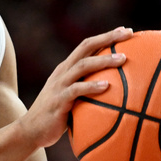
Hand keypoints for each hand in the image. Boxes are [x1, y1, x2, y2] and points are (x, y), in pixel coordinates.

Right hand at [18, 26, 132, 148]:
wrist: (31, 130)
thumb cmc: (56, 115)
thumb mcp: (72, 97)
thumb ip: (88, 90)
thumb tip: (117, 91)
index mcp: (67, 68)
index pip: (87, 45)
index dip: (106, 36)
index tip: (126, 31)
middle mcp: (63, 71)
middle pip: (86, 47)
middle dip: (108, 38)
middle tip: (129, 34)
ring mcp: (59, 85)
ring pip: (83, 65)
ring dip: (104, 61)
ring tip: (123, 59)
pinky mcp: (58, 100)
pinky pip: (76, 90)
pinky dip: (92, 86)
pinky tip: (107, 87)